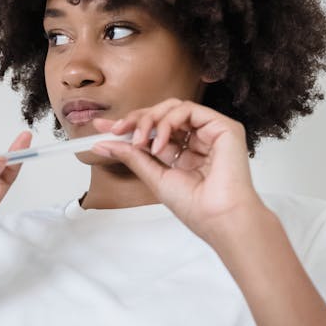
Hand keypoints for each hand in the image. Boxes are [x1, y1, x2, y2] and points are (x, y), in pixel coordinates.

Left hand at [92, 99, 264, 244]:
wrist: (219, 218)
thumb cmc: (195, 207)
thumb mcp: (155, 177)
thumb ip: (132, 157)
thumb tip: (102, 144)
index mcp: (185, 154)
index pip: (155, 131)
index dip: (130, 125)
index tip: (104, 127)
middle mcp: (199, 140)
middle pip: (163, 115)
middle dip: (137, 119)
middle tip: (118, 129)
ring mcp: (212, 132)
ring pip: (174, 107)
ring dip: (150, 120)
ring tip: (140, 141)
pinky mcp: (223, 126)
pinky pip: (189, 109)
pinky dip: (168, 121)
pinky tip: (160, 143)